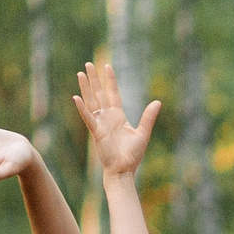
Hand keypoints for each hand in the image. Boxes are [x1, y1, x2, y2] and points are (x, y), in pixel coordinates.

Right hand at [73, 60, 159, 176]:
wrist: (124, 170)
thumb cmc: (133, 155)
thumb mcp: (143, 133)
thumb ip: (148, 117)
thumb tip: (157, 102)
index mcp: (118, 116)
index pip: (113, 93)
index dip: (110, 80)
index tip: (106, 66)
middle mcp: (107, 117)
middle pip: (99, 93)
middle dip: (94, 79)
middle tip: (88, 64)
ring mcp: (100, 123)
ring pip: (91, 101)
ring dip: (86, 87)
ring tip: (80, 73)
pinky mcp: (96, 131)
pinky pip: (88, 117)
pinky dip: (82, 108)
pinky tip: (76, 97)